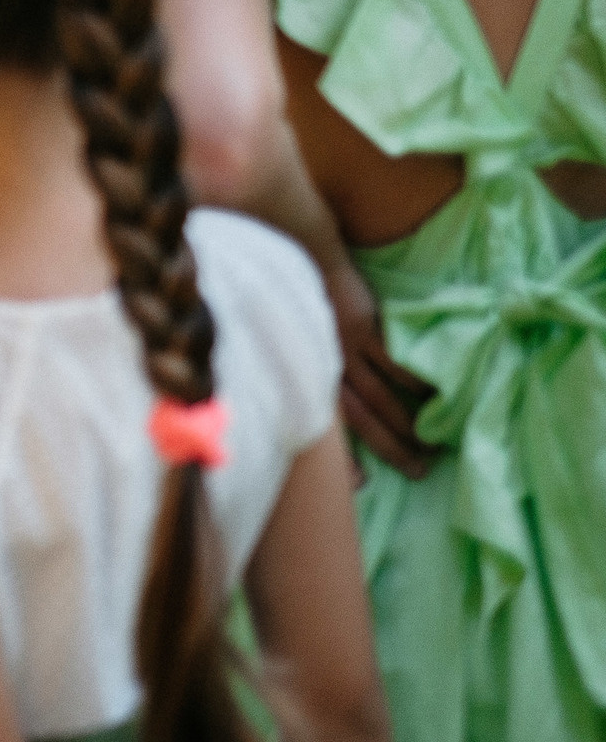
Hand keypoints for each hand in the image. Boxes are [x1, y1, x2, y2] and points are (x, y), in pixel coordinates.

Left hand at [325, 261, 439, 478]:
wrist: (305, 256)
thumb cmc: (309, 303)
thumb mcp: (305, 343)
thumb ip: (320, 373)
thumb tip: (339, 404)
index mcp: (312, 375)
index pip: (327, 426)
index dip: (342, 457)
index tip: (361, 485)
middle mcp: (326, 368)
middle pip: (362, 420)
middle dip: (391, 447)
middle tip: (421, 469)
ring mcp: (347, 349)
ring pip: (382, 397)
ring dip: (409, 422)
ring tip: (435, 442)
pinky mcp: (366, 327)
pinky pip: (396, 362)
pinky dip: (417, 382)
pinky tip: (437, 398)